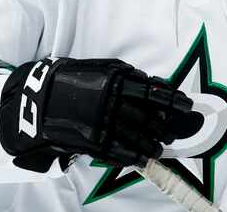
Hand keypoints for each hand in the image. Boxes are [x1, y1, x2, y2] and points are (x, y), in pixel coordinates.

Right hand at [0, 58, 201, 172]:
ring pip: (135, 137)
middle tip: (174, 131)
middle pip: (147, 118)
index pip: (152, 93)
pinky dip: (133, 156)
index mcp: (115, 82)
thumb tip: (152, 84)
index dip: (173, 100)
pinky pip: (118, 152)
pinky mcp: (91, 142)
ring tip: (159, 148)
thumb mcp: (100, 68)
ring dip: (151, 144)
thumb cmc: (72, 79)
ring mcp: (101, 124)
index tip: (187, 106)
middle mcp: (111, 103)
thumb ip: (126, 75)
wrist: (39, 99)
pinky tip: (144, 158)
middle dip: (164, 126)